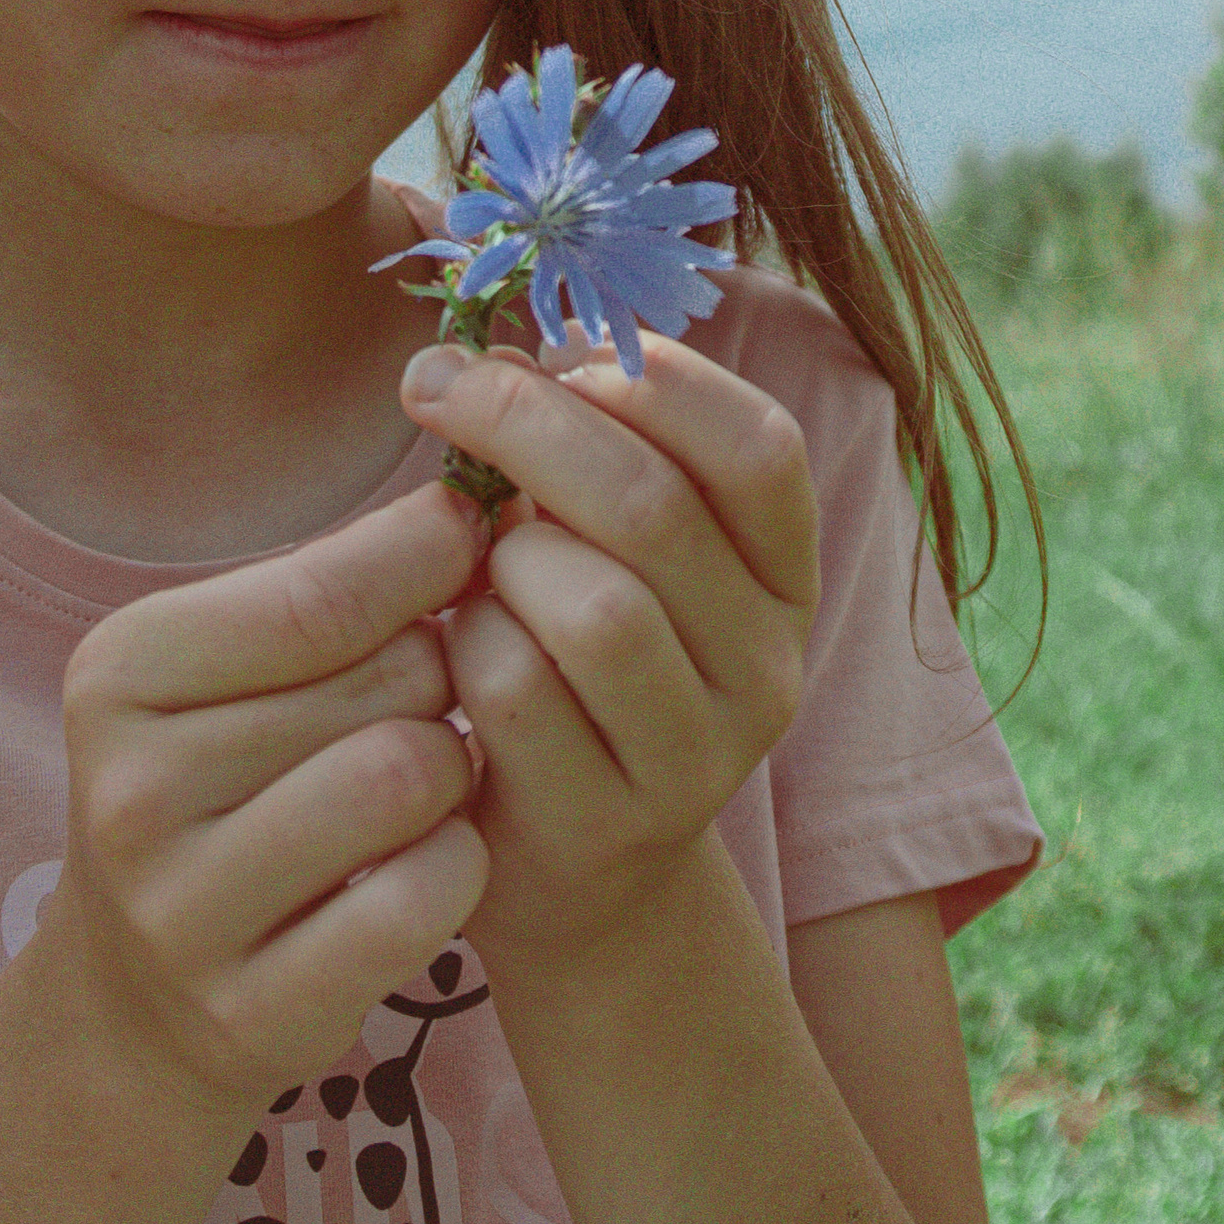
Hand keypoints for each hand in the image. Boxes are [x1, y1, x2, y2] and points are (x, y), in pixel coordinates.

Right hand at [41, 483, 489, 1113]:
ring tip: (415, 791)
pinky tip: (417, 870)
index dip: (432, 564)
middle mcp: (131, 789)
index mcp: (119, 673)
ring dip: (453, 777)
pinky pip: (429, 893)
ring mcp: (184, 911)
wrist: (139, 1004)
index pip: (326, 590)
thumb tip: (477, 502)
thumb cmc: (223, 790)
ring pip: (416, 777)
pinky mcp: (255, 1008)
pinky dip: (456, 870)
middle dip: (438, 684)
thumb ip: (340, 584)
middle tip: (408, 715)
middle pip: (391, 682)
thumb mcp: (235, 670)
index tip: (472, 554)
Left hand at [396, 338, 818, 979]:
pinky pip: (517, 694)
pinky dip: (463, 649)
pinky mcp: (609, 823)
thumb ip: (588, 458)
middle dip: (527, 424)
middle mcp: (768, 667)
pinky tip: (451, 651)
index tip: (552, 349)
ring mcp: (699, 757)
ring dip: (502, 560)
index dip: (652, 381)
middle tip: (439, 387)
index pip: (759, 448)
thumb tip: (485, 346)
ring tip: (473, 566)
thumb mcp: (614, 559)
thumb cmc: (574, 670)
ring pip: (596, 609)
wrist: (578, 877)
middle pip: (655, 510)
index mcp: (785, 578)